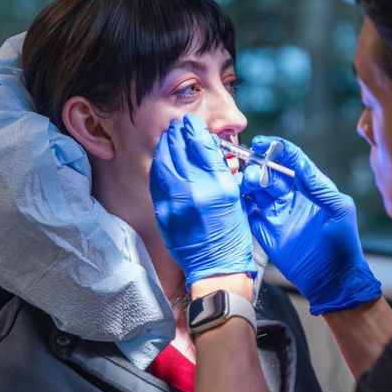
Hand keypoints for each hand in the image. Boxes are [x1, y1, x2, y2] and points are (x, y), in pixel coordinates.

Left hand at [150, 114, 255, 289]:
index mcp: (217, 187)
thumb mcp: (234, 196)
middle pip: (178, 151)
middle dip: (178, 133)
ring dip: (166, 146)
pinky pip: (157, 181)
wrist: (216, 268)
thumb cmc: (232, 235)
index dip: (195, 130)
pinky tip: (163, 160)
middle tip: (179, 125)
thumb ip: (220, 170)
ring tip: (170, 137)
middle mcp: (193, 192)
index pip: (200, 146)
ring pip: (163, 163)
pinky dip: (160, 166)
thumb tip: (206, 147)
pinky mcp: (163, 213)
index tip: (192, 123)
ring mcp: (174, 203)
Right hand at [241, 137, 380, 314]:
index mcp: (310, 187)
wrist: (332, 280)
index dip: (277, 149)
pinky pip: (247, 212)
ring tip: (245, 183)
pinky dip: (239, 203)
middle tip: (253, 170)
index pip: (291, 160)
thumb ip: (318, 186)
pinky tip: (235, 198)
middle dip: (258, 166)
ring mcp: (276, 213)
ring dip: (248, 182)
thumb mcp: (338, 208)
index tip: (263, 143)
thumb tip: (300, 162)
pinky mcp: (264, 230)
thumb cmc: (343, 243)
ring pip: (255, 190)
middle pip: (269, 172)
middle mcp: (291, 196)